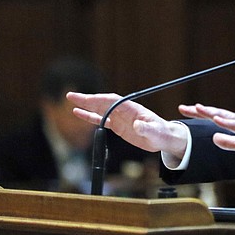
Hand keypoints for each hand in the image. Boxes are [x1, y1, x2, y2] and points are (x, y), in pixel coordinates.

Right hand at [67, 92, 188, 159]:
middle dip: (87, 99)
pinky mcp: (118, 126)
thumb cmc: (161, 133)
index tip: (87, 99)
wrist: (163, 138)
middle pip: (103, 102)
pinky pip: (101, 120)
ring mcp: (120, 118)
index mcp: (132, 109)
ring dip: (86, 105)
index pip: (113, 101)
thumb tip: (137, 126)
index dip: (99, 99)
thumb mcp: (155, 132)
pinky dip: (90, 117)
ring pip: (100, 109)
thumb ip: (146, 129)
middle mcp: (124, 111)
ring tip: (71, 101)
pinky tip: (79, 113)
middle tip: (71, 96)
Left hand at [178, 104, 234, 161]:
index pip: (214, 118)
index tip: (185, 111)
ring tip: (196, 108)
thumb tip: (214, 137)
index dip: (199, 114)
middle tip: (182, 107)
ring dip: (210, 112)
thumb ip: (229, 142)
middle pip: (215, 113)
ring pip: (224, 116)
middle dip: (198, 111)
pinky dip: (226, 121)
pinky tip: (216, 119)